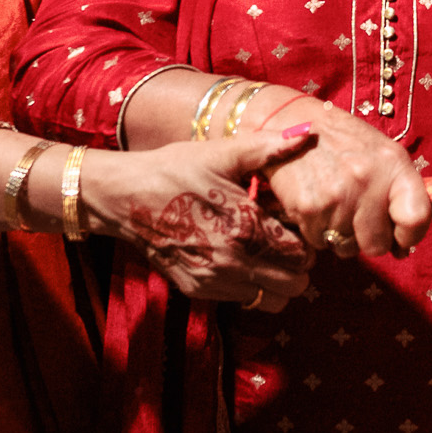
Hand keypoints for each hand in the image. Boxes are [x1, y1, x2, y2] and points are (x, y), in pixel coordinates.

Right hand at [84, 130, 315, 308]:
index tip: (297, 226)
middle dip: (298, 265)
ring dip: (277, 281)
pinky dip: (251, 285)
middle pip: (293, 283)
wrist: (124, 197)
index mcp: (244, 225)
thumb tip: (307, 132)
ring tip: (266, 254)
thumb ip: (268, 148)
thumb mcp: (222, 153)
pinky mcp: (196, 289)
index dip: (307, 241)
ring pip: (271, 300)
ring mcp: (213, 280)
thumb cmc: (176, 169)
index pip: (301, 253)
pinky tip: (240, 257)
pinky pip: (242, 300)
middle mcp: (232, 260)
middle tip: (286, 242)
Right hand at [237, 89, 431, 258]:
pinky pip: (320, 242)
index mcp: (393, 164)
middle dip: (370, 238)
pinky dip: (319, 230)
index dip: (410, 237)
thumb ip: (401, 194)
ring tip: (336, 204)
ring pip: (346, 247)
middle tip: (359, 216)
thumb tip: (404, 247)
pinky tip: (318, 204)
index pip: (415, 218)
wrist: (295, 124)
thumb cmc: (345, 142)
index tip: (401, 238)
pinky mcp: (308, 207)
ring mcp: (336, 196)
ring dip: (342, 234)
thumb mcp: (383, 154)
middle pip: (377, 245)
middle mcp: (366, 180)